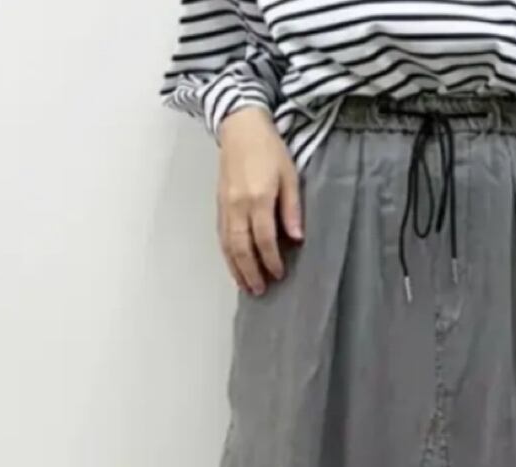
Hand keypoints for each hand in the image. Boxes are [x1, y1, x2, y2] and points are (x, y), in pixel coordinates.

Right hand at [217, 107, 302, 294]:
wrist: (240, 127)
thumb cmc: (269, 150)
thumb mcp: (290, 175)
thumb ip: (292, 208)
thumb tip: (296, 238)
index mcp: (258, 197)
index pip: (264, 238)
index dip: (271, 259)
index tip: (279, 274)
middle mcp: (238, 205)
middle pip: (242, 247)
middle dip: (251, 271)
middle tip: (261, 291)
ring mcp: (225, 206)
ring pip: (228, 245)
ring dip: (236, 268)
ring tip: (246, 287)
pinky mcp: (219, 205)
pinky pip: (222, 236)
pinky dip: (227, 255)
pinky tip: (234, 267)